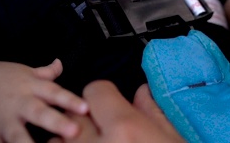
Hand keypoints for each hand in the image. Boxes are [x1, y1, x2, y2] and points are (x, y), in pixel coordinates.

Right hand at [0, 59, 87, 141]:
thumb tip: (61, 63)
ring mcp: (2, 120)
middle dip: (56, 122)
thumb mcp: (24, 73)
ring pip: (16, 136)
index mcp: (31, 87)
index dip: (70, 100)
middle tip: (74, 131)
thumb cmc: (3, 80)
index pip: (54, 92)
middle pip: (39, 113)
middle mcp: (18, 103)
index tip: (86, 108)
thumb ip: (45, 73)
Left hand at [49, 82, 182, 142]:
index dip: (102, 96)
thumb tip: (141, 93)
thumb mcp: (172, 139)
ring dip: (67, 142)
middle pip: (73, 116)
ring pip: (57, 142)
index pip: (95, 92)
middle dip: (83, 119)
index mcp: (125, 128)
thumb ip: (152, 113)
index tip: (109, 105)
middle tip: (98, 130)